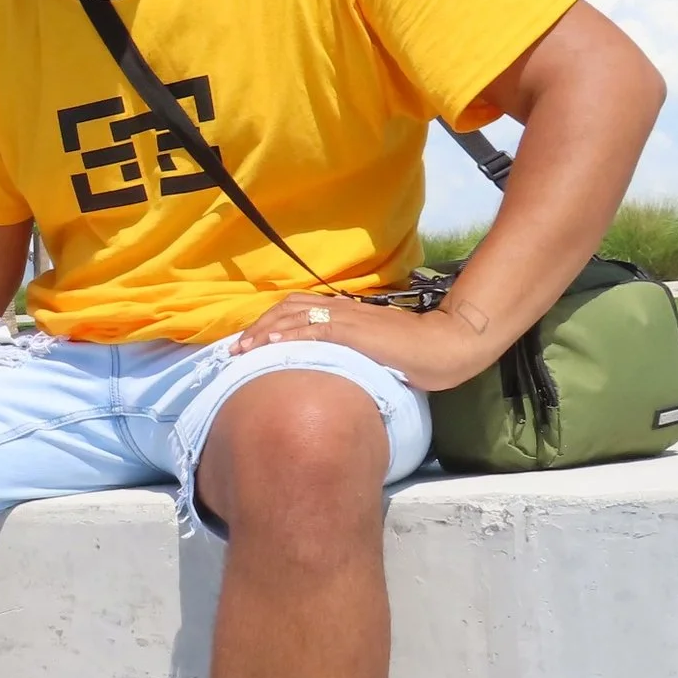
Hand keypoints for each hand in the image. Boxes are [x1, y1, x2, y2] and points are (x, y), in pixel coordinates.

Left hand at [233, 293, 494, 392]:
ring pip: (294, 316)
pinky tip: (271, 344)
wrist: (442, 346)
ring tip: (243, 348)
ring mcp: (347, 318)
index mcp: (344, 312)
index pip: (297, 308)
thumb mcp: (372, 350)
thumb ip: (348, 352)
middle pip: (287, 308)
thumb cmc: (412, 352)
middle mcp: (341, 309)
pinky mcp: (354, 332)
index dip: (269, 322)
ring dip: (264, 332)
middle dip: (257, 327)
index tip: (248, 341)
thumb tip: (328, 369)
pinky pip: (314, 330)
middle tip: (235, 347)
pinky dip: (289, 335)